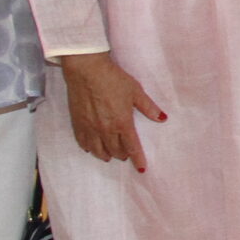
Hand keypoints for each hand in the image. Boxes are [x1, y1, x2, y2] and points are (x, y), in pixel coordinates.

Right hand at [59, 52, 165, 170]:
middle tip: (126, 153)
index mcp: (122, 122)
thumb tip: (162, 118)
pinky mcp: (77, 123)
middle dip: (122, 155)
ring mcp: (90, 128)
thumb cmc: (113, 79)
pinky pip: (83, 143)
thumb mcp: (136, 91)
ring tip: (110, 154)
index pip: (132, 147)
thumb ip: (148, 107)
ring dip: (106, 154)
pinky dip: (89, 148)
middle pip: (115, 151)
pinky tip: (92, 147)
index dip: (138, 159)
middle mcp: (105, 129)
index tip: (142, 168)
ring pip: (98, 151)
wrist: (87, 70)